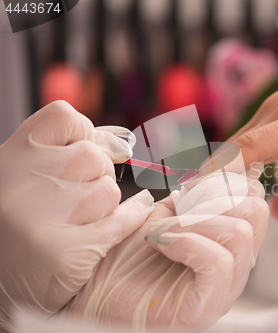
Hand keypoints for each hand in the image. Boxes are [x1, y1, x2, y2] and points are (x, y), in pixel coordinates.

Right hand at [0, 101, 153, 330]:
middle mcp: (19, 181)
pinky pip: (120, 222)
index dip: (83, 134)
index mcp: (10, 156)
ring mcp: (38, 218)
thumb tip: (122, 142)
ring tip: (76, 223)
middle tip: (74, 200)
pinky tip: (115, 226)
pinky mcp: (62, 254)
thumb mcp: (28, 176)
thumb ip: (67, 152)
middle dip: (96, 177)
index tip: (77, 156)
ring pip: (109, 191)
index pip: (66, 118)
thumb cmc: (18, 223)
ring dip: (104, 207)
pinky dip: (128, 221)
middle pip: (95, 157)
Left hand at [62, 171, 268, 332]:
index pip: (255, 200)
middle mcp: (234, 267)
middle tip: (176, 208)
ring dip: (192, 220)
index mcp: (229, 244)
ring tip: (159, 230)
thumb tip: (215, 173)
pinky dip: (185, 240)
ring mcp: (224, 290)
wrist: (91, 293)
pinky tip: (159, 243)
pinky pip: (218, 260)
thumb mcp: (164, 215)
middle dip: (211, 197)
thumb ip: (193, 198)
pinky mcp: (206, 308)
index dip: (225, 181)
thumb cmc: (125, 258)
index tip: (189, 186)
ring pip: (239, 234)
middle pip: (255, 212)